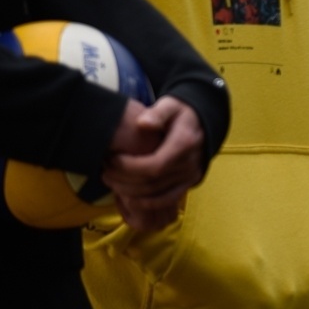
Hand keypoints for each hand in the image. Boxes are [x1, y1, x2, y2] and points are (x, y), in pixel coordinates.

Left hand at [102, 97, 206, 232]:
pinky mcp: (188, 185)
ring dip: (129, 192)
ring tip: (111, 181)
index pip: (154, 166)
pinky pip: (165, 201)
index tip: (111, 159)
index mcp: (185, 144)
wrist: (203, 125)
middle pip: (151, 183)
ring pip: (155, 195)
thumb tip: (143, 124)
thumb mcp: (171, 105)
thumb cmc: (181, 114)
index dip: (128, 167)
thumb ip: (157, 113)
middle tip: (105, 171)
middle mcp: (189, 164)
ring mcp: (190, 177)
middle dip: (123, 180)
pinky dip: (144, 203)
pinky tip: (127, 196)